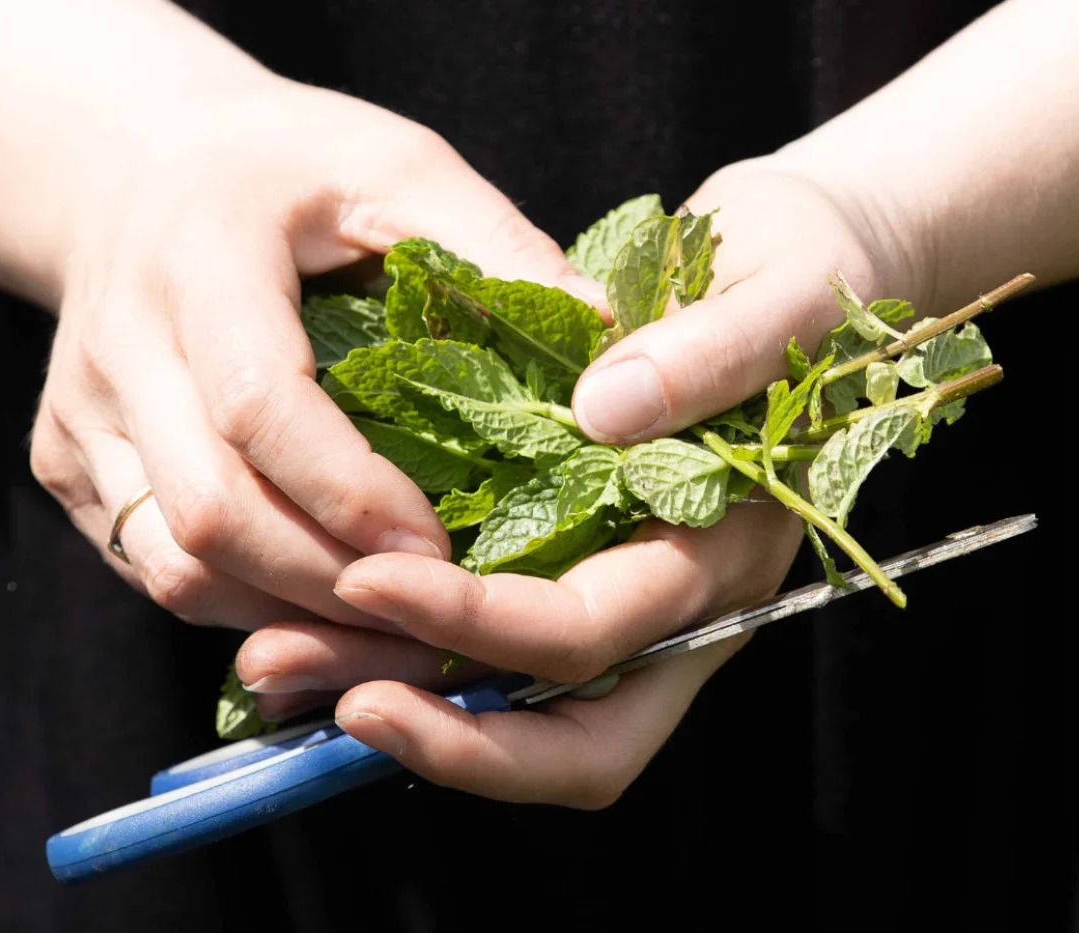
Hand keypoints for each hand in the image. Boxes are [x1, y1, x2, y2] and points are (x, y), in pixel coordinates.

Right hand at [31, 76, 591, 629]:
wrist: (138, 167)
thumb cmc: (286, 165)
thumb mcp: (396, 161)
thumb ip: (491, 239)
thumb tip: (600, 334)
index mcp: (198, 261)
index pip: (259, 406)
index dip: (351, 494)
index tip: (440, 546)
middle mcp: (118, 345)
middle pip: (212, 511)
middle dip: (334, 581)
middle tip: (438, 606)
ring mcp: (77, 414)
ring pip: (173, 562)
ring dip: (289, 610)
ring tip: (392, 618)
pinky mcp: (66, 461)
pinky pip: (152, 566)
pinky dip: (242, 600)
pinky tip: (323, 598)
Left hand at [234, 158, 919, 805]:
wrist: (807, 277)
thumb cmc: (806, 278)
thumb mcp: (781, 294)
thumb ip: (713, 355)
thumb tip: (605, 411)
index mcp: (725, 553)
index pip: (594, 635)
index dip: (481, 625)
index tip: (366, 577)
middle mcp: (685, 611)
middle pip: (566, 736)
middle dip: (431, 726)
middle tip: (291, 671)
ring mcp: (640, 607)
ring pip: (525, 713)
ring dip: (401, 699)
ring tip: (271, 658)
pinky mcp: (595, 577)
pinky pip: (506, 660)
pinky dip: (417, 658)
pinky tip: (324, 619)